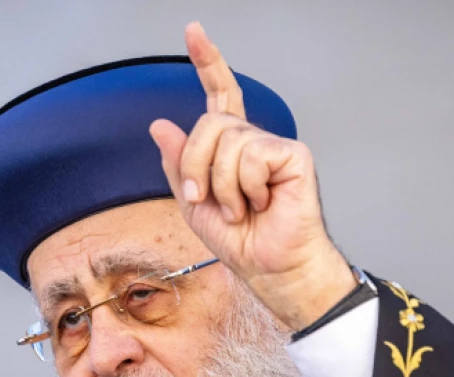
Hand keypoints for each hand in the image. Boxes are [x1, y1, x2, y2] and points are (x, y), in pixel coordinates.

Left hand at [149, 22, 355, 330]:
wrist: (270, 268)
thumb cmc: (240, 240)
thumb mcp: (193, 205)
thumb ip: (179, 164)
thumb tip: (160, 124)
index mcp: (230, 148)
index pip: (219, 95)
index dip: (207, 62)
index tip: (194, 31)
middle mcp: (253, 140)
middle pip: (208, 123)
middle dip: (196, 166)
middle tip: (206, 201)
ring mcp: (274, 145)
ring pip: (226, 141)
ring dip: (221, 186)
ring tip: (240, 209)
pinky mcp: (293, 155)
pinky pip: (251, 155)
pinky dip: (247, 187)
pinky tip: (262, 203)